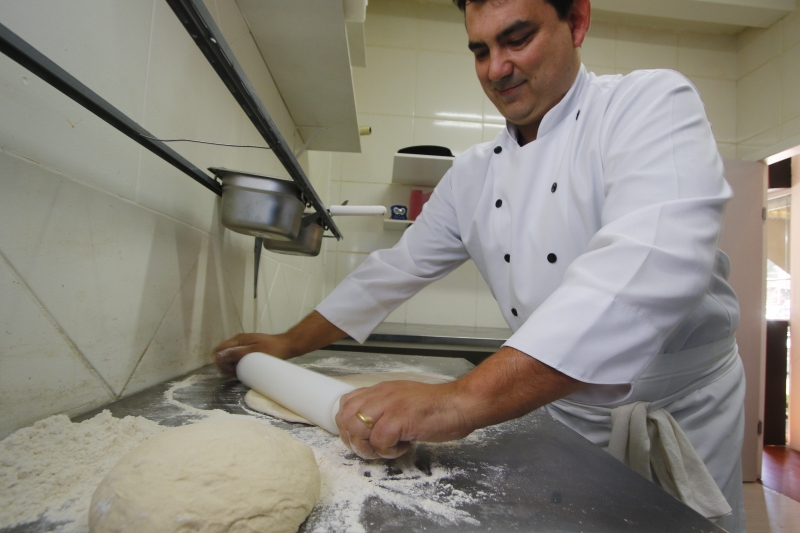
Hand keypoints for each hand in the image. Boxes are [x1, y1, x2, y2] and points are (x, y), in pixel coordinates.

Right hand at [212, 333, 288, 374]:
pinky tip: (244, 371)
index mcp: (238, 340)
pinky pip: (236, 359)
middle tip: (237, 373)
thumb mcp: (253, 352)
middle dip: (225, 366)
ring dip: (231, 367)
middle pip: (222, 354)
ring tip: (242, 373)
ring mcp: (242, 346)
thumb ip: (236, 353)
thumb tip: (217, 356)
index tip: (230, 370)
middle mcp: (238, 341)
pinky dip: (237, 366)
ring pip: (228, 358)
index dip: (220, 362)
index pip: (219, 350)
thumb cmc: (272, 349)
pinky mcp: (247, 351)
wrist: (286, 346)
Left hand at [334, 380, 472, 459]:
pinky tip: (405, 446)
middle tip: (372, 448)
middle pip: (345, 417)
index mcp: (381, 390)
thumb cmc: (436, 406)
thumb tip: (369, 427)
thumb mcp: (404, 400)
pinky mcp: (399, 419)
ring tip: (387, 449)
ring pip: (357, 430)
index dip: (347, 425)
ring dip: (369, 448)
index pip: (346, 403)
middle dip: (353, 440)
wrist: (459, 404)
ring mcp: (389, 406)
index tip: (361, 438)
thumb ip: (385, 408)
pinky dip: (389, 451)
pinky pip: (379, 441)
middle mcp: (381, 395)